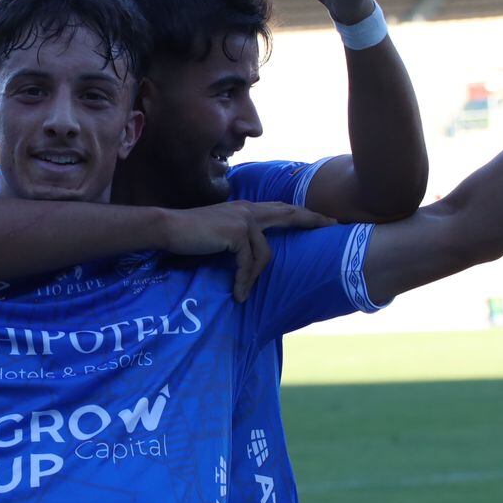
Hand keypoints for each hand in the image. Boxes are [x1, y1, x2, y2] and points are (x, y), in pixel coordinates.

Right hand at [164, 201, 332, 301]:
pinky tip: (237, 293)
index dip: (301, 213)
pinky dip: (243, 280)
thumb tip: (249, 255)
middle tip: (333, 224)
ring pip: (264, 253)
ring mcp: (244, 219)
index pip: (280, 209)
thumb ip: (238, 238)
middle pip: (288, 214)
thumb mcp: (219, 234)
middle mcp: (248, 210)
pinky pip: (248, 262)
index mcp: (246, 209)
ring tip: (241, 293)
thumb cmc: (189, 235)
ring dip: (252, 277)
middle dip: (311, 219)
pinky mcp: (237, 233)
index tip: (323, 218)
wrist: (169, 228)